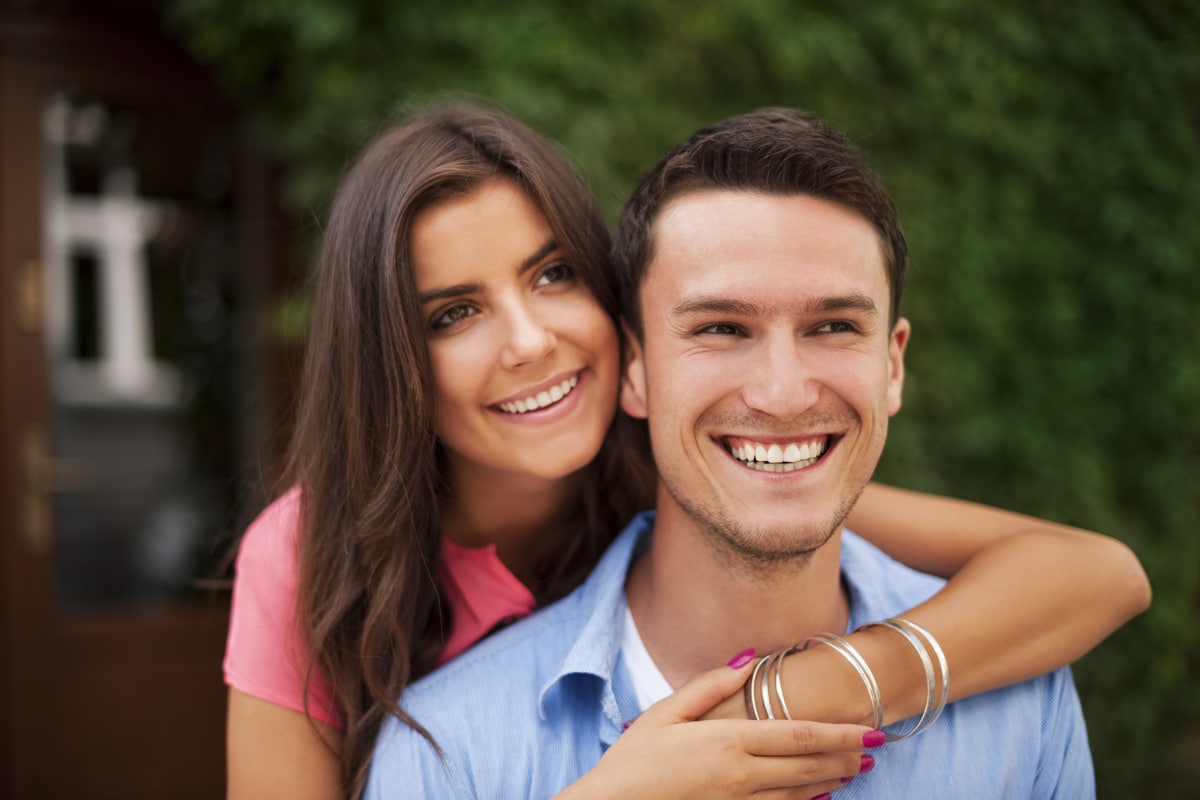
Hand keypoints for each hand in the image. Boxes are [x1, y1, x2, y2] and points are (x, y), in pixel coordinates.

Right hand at [557, 656, 879, 798]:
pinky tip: (820, 797)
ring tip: (856, 770)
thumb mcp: (665, 712)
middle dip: (844, 756)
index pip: (799, 735)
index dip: (839, 733)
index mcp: (728, 741)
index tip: (870, 730)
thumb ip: (709, 685)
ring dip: (831, 779)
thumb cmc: (633, 760)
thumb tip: (747, 657)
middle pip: (807, 765)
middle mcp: (741, 774)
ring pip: (799, 793)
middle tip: (875, 749)